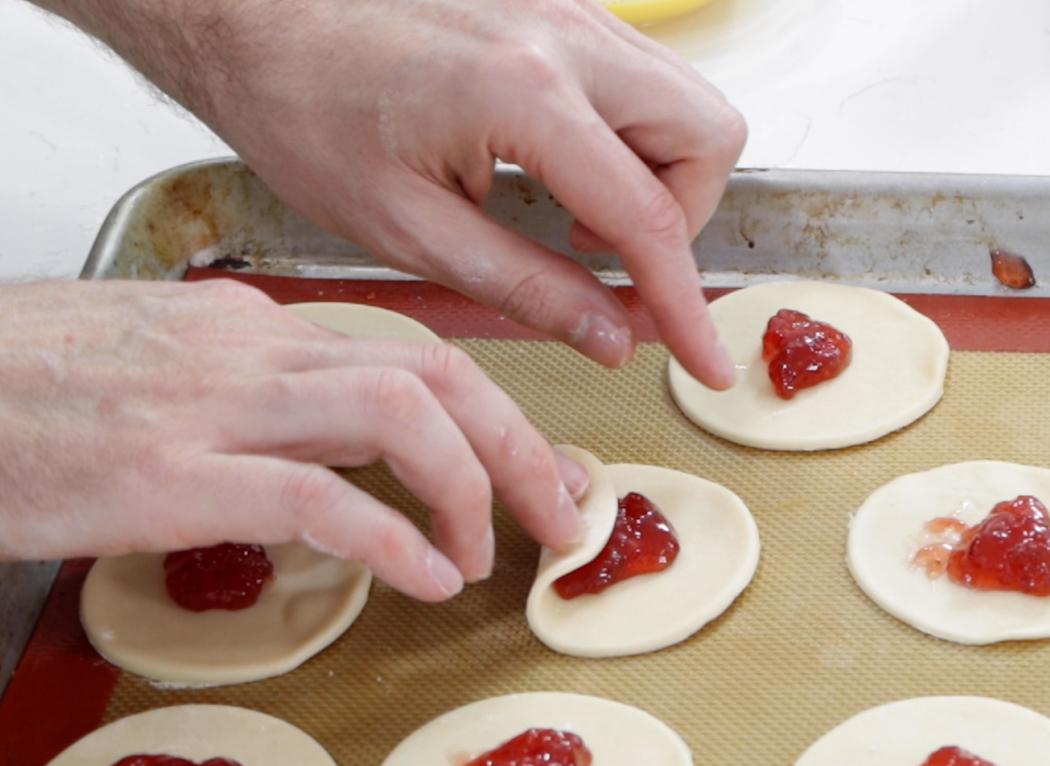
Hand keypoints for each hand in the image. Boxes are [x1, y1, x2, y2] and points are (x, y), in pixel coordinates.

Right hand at [0, 279, 587, 600]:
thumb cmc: (18, 394)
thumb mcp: (152, 372)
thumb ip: (249, 401)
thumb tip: (330, 455)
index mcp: (249, 327)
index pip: (410, 351)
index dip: (498, 412)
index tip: (546, 466)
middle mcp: (248, 350)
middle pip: (434, 374)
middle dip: (522, 446)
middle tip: (563, 516)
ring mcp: (211, 406)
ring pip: (401, 414)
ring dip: (472, 488)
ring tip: (488, 556)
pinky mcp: (171, 474)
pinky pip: (319, 496)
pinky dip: (392, 539)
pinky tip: (423, 579)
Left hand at [38, 0, 745, 383]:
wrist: (252, 15)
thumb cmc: (304, 106)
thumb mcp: (407, 228)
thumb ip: (526, 287)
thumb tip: (611, 336)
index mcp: (525, 97)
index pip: (649, 218)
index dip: (683, 304)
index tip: (706, 359)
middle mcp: (566, 38)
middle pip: (709, 135)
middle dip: (684, 213)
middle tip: (614, 257)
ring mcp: (570, 10)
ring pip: (687, 101)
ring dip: (659, 173)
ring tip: (576, 213)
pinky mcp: (560, 6)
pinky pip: (641, 77)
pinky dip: (629, 134)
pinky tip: (558, 166)